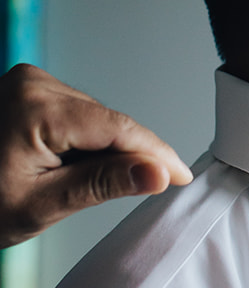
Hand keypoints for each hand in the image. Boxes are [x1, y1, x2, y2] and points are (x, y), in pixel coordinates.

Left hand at [0, 63, 192, 247]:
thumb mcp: (40, 206)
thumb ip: (101, 185)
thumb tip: (156, 173)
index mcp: (35, 107)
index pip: (116, 126)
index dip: (154, 151)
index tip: (181, 175)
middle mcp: (33, 81)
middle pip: (106, 120)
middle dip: (130, 153)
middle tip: (150, 188)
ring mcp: (29, 81)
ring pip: (94, 116)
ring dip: (106, 148)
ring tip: (85, 184)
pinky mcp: (28, 87)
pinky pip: (75, 113)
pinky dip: (85, 140)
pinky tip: (74, 167)